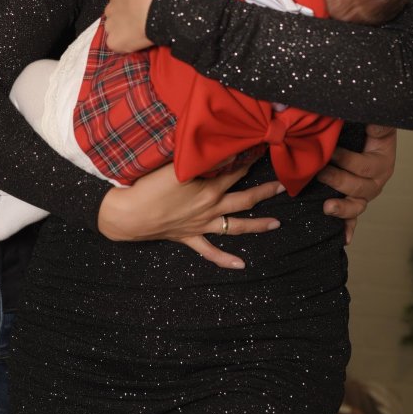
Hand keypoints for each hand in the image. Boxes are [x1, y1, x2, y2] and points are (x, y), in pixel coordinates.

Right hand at [97, 162, 283, 268]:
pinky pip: (210, 251)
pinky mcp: (189, 237)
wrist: (129, 214)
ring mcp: (201, 224)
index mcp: (208, 187)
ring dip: (257, 225)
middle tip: (283, 186)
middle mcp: (209, 207)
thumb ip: (197, 157)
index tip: (262, 149)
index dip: (248, 159)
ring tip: (277, 224)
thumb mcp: (174, 166)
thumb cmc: (148, 186)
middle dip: (265, 192)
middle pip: (244, 199)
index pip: (234, 170)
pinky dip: (225, 259)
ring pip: (235, 226)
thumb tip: (219, 148)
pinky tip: (240, 265)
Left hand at [103, 0, 185, 51]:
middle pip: (116, 11)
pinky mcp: (116, 42)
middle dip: (127, 13)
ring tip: (142, 31)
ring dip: (125, 29)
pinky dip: (126, 45)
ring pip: (115, 28)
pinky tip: (138, 44)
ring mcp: (111, 25)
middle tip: (145, 16)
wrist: (163, 6)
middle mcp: (110, 6)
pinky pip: (117, 44)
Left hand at [318, 124, 396, 244]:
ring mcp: (365, 193)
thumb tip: (372, 120)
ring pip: (357, 205)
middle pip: (359, 187)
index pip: (364, 165)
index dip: (346, 160)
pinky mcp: (354, 200)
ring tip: (327, 207)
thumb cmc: (361, 125)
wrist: (360, 132)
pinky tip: (343, 238)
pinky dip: (348, 228)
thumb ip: (373, 121)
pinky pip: (353, 218)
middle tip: (318, 172)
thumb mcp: (369, 120)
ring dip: (342, 208)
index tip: (329, 151)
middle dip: (337, 180)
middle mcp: (376, 180)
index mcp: (381, 161)